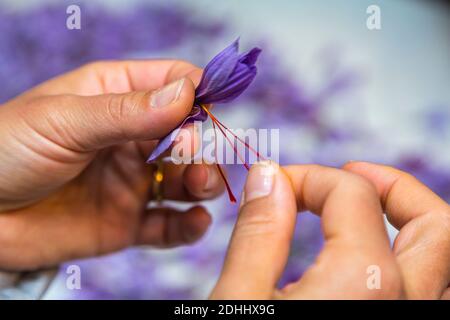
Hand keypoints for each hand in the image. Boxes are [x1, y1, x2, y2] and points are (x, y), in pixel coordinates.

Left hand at [0, 60, 223, 269]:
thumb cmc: (5, 151)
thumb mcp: (63, 120)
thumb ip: (126, 111)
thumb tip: (188, 93)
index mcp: (116, 97)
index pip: (173, 83)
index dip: (196, 92)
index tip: (209, 107)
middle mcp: (132, 139)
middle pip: (188, 135)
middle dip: (199, 145)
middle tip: (189, 156)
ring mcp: (133, 182)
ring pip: (185, 180)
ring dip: (203, 182)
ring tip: (201, 186)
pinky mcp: (129, 223)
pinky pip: (169, 225)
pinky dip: (189, 225)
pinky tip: (196, 221)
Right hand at [211, 161, 449, 298]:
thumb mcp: (239, 299)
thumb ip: (258, 233)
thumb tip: (268, 177)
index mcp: (364, 283)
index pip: (351, 194)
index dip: (306, 176)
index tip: (271, 185)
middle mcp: (407, 302)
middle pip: (432, 221)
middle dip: (388, 185)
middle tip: (351, 174)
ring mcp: (411, 319)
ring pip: (445, 258)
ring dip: (414, 221)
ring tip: (374, 209)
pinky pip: (434, 290)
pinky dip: (416, 261)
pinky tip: (378, 259)